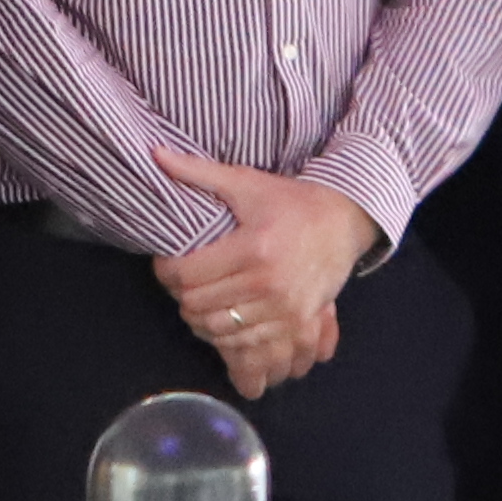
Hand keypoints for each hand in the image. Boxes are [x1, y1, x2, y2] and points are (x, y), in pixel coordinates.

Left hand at [153, 150, 378, 398]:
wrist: (346, 221)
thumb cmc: (292, 201)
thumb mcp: (246, 182)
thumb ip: (198, 172)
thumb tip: (155, 154)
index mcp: (253, 248)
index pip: (186, 275)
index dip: (165, 271)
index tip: (166, 264)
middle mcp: (268, 283)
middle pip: (197, 307)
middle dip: (180, 296)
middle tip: (183, 282)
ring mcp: (285, 308)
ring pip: (218, 331)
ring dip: (201, 320)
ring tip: (201, 300)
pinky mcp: (297, 324)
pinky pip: (247, 345)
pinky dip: (229, 337)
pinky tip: (226, 318)